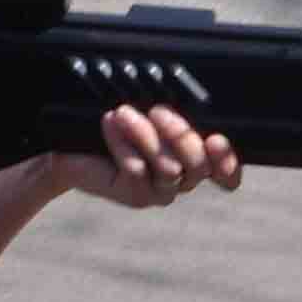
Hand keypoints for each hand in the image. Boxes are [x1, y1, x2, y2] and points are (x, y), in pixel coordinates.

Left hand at [48, 103, 242, 209]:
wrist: (75, 145)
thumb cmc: (118, 123)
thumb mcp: (150, 113)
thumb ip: (176, 113)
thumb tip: (197, 106)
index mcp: (194, 156)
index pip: (226, 171)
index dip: (227, 161)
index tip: (216, 140)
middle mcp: (184, 178)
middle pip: (200, 166)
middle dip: (181, 135)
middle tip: (158, 111)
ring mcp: (161, 191)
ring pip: (169, 169)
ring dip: (145, 135)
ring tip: (123, 112)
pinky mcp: (136, 195)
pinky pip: (138, 170)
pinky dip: (122, 143)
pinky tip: (110, 124)